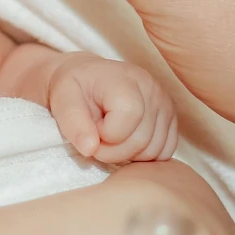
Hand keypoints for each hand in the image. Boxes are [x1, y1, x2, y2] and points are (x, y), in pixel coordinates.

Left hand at [48, 54, 179, 163]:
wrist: (89, 79)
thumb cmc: (75, 89)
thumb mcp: (62, 100)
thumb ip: (73, 123)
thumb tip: (90, 149)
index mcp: (125, 79)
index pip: (128, 117)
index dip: (105, 134)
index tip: (92, 128)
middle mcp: (152, 88)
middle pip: (141, 139)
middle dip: (113, 151)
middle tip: (97, 139)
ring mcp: (166, 104)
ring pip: (154, 150)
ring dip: (128, 154)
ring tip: (111, 138)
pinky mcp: (172, 119)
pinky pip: (165, 152)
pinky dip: (144, 155)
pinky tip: (127, 141)